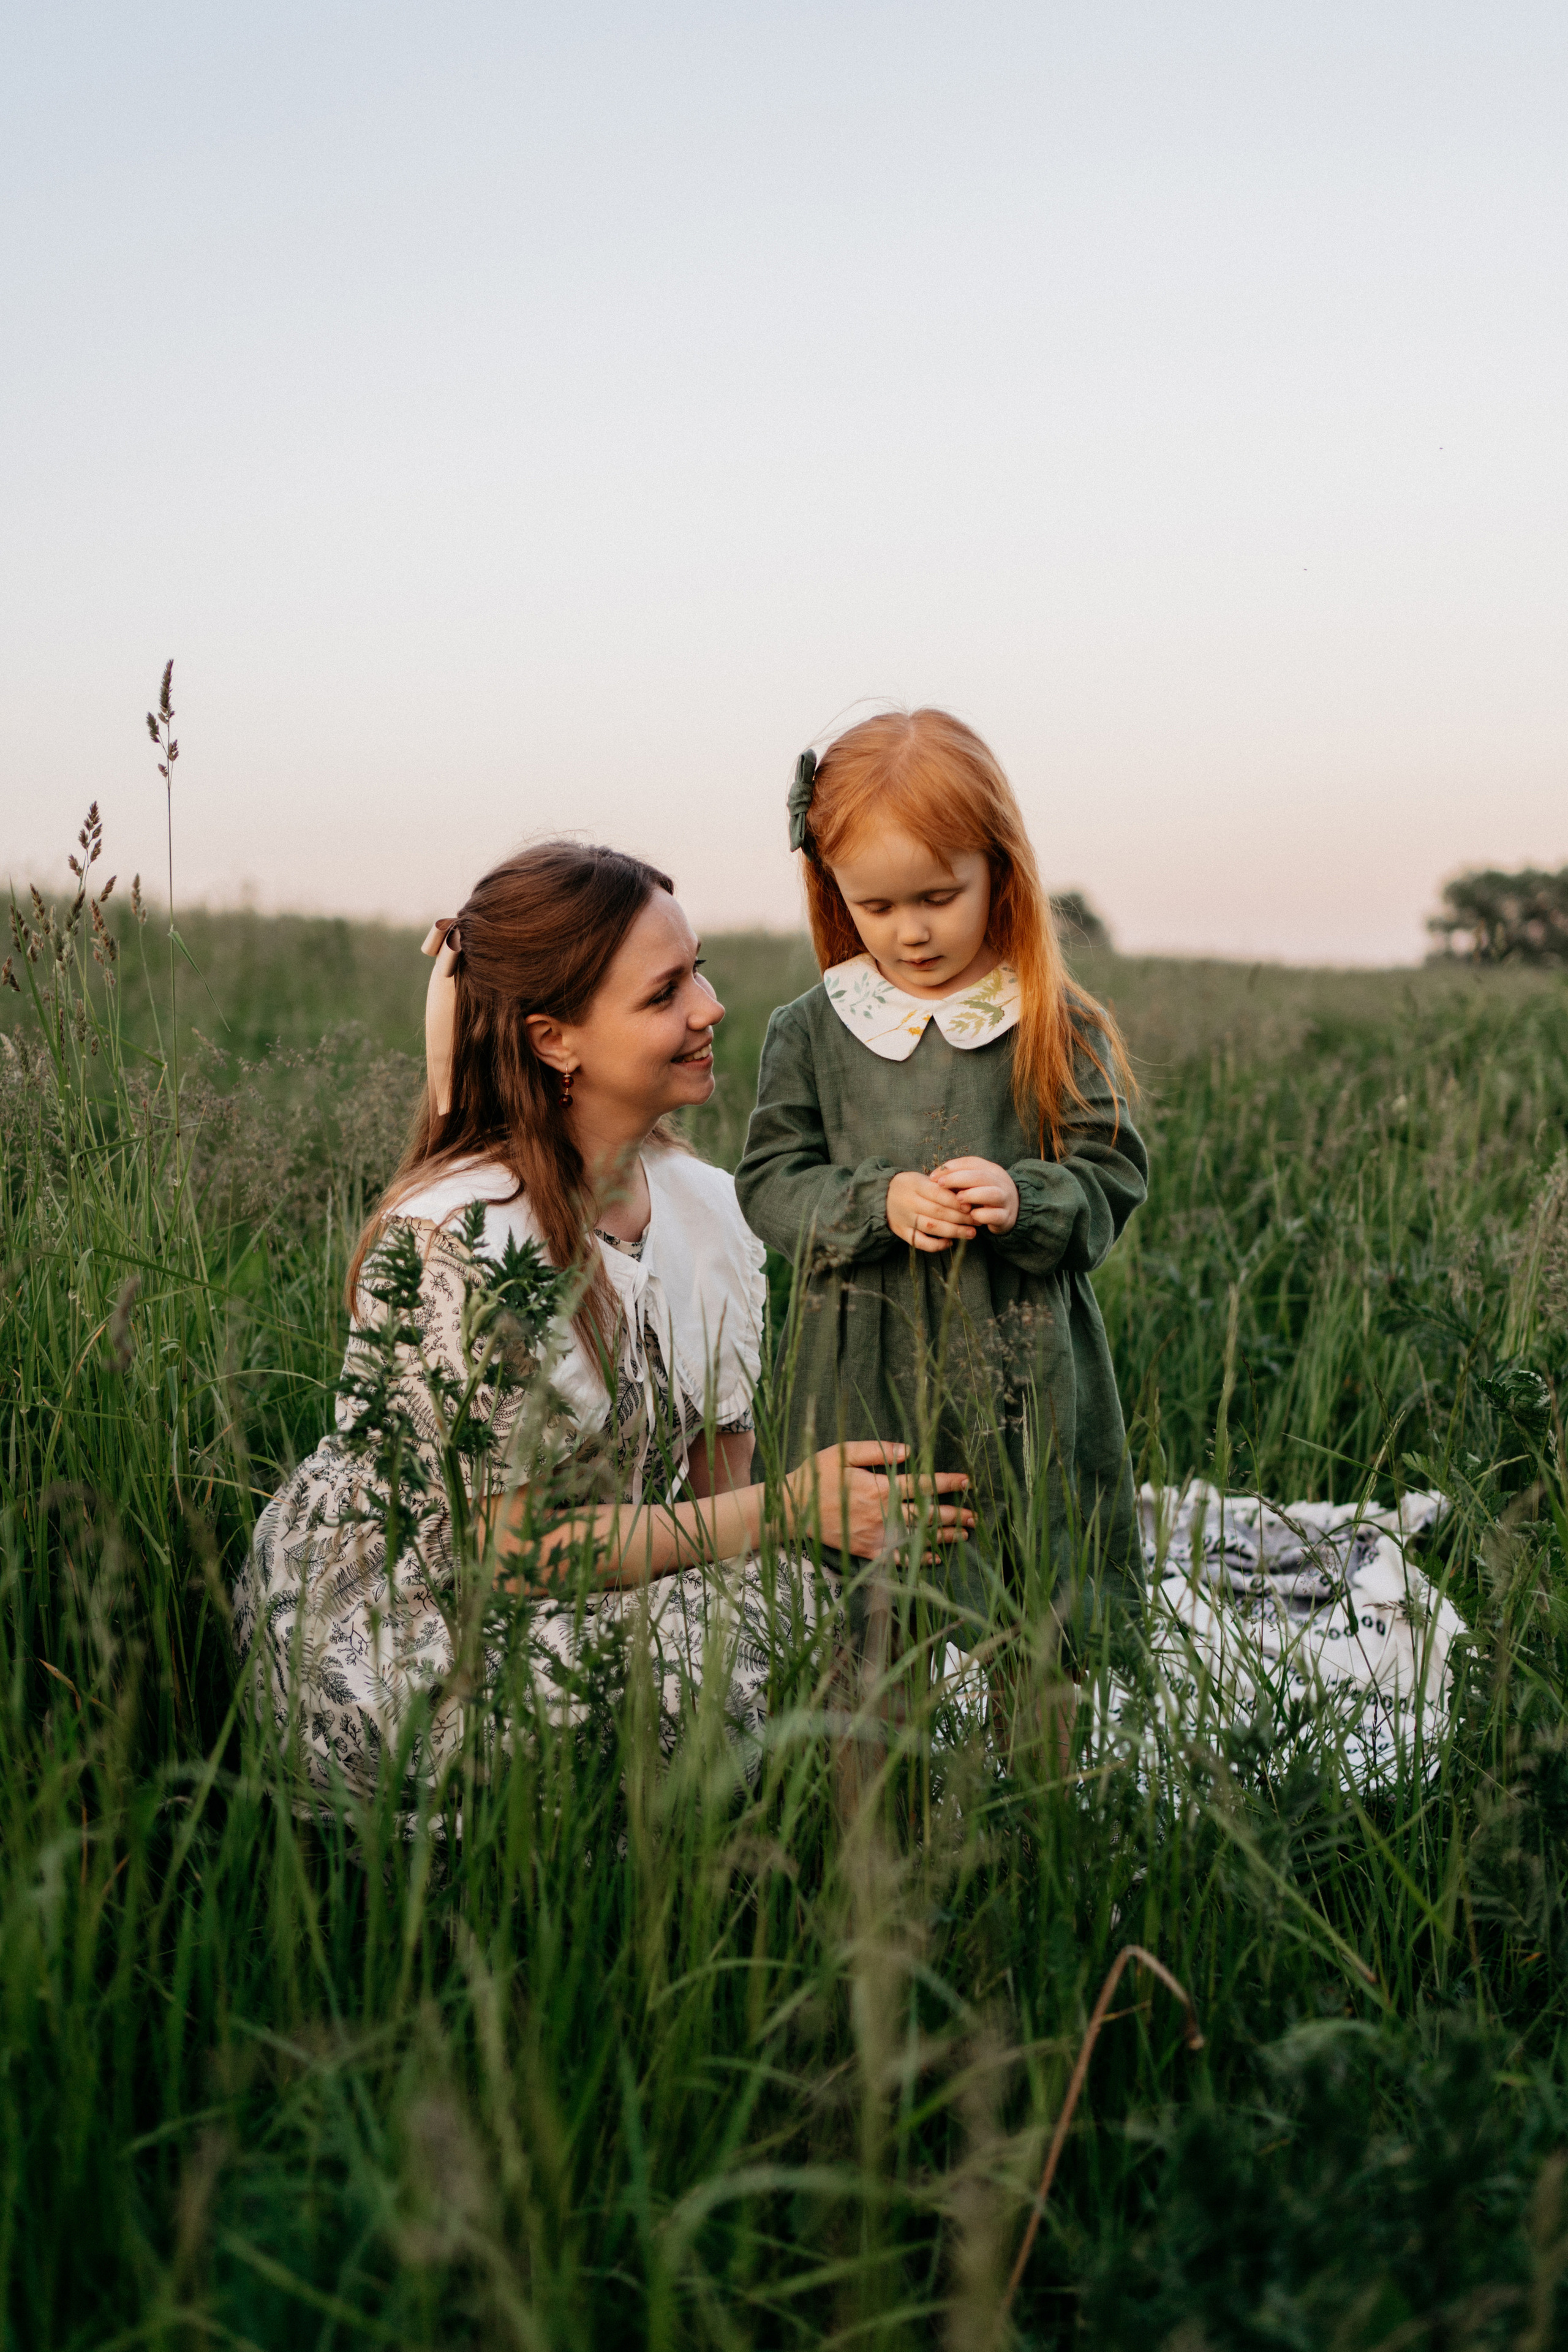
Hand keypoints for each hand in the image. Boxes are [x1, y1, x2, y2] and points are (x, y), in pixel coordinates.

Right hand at [787, 1441, 975, 1558]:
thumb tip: (909, 1451)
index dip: (947, 1483)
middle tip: (974, 1516)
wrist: (791, 1509)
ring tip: (963, 1535)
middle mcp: (881, 1513)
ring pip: (917, 1537)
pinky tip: (935, 1558)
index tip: (968, 1482)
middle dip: (953, 1515)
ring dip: (942, 1537)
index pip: (922, 1485)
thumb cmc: (817, 1475)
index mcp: (879, 1487)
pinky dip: (918, 1559)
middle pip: (926, 1515)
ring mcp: (875, 1535)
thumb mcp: (841, 1452)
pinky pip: (899, 1558)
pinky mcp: (866, 1551)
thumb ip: (876, 1451)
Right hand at [887, 1169, 977, 1251]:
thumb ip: (941, 1187)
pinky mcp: (901, 1232)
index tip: (971, 1206)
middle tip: (977, 1221)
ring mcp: (904, 1219)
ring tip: (971, 1233)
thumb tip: (968, 1196)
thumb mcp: (922, 1179)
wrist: (882, 1196)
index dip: (956, 1201)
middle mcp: (909, 1202)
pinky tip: (949, 1242)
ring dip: (954, 1232)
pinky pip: (920, 1242)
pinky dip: (936, 1245)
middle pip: (938, 1212)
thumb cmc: (910, 1186)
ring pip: (932, 1227)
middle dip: (961, 1218)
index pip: (938, 1194)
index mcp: (915, 1184)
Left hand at [931, 1156, 1018, 1234]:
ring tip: (958, 1199)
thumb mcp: (974, 1183)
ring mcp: (1005, 1200)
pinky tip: (972, 1216)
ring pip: (992, 1193)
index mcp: (991, 1170)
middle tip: (941, 1184)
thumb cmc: (985, 1195)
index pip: (972, 1162)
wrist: (1013, 1210)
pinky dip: (983, 1215)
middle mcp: (1000, 1182)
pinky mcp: (1006, 1217)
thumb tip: (934, 1177)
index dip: (952, 1167)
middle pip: (981, 1176)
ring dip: (973, 1195)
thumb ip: (958, 1179)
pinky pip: (996, 1215)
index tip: (933, 1176)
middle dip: (958, 1179)